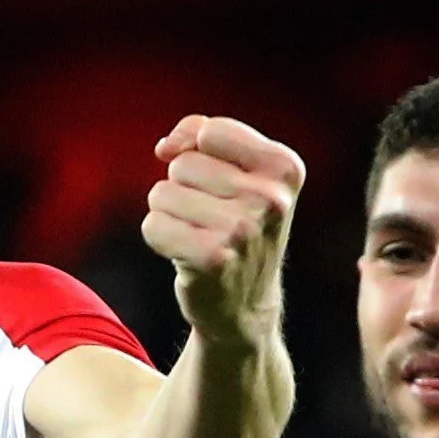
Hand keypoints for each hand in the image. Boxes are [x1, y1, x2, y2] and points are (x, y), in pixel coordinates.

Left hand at [141, 115, 303, 345]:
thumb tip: (167, 147)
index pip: (210, 132)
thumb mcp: (238, 173)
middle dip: (184, 188)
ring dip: (169, 214)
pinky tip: (185, 255)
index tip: (212, 181)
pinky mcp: (213, 258)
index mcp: (285, 168)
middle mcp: (270, 198)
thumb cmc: (236, 227)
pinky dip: (159, 238)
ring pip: (163, 193)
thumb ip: (201, 135)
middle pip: (183, 164)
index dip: (196, 151)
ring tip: (198, 236)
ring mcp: (243, 230)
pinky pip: (153, 225)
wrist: (243, 305)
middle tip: (210, 219)